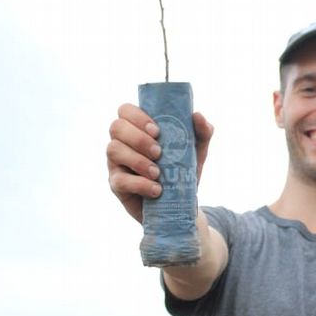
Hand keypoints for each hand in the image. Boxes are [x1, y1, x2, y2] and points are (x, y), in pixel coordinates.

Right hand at [107, 105, 213, 223]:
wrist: (180, 204)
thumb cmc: (182, 170)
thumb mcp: (196, 150)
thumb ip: (202, 132)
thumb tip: (197, 115)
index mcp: (138, 128)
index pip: (125, 110)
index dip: (137, 116)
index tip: (157, 131)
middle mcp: (122, 142)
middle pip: (116, 127)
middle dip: (138, 138)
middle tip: (159, 152)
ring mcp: (116, 163)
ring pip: (113, 150)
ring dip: (137, 160)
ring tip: (158, 173)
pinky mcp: (117, 185)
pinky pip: (119, 180)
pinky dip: (140, 184)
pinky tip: (157, 189)